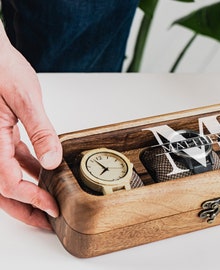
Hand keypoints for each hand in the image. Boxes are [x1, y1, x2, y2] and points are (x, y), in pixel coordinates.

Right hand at [0, 24, 62, 229]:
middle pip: (2, 189)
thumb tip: (52, 161)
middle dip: (24, 208)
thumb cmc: (0, 67)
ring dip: (26, 190)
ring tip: (48, 200)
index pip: (8, 182)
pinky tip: (41, 170)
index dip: (31, 199)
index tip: (52, 208)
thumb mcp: (25, 98)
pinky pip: (9, 159)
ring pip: (5, 176)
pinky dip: (25, 168)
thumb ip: (40, 131)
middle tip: (46, 220)